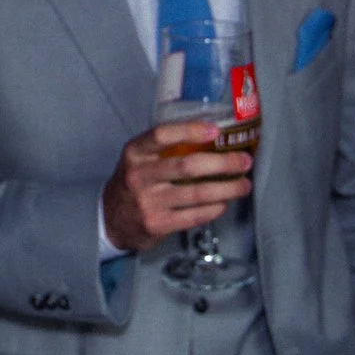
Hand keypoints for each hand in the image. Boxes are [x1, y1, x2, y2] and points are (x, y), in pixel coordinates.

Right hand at [101, 121, 251, 253]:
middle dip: (222, 163)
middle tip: (244, 161)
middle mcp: (139, 176)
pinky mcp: (158, 224)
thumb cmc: (133, 182)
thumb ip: (165, 148)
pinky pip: (194, 216)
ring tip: (243, 185)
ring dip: (227, 189)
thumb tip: (214, 138)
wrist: (110, 220)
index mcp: (135, 153)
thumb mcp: (139, 158)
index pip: (162, 135)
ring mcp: (148, 202)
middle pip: (187, 166)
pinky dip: (214, 208)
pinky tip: (224, 203)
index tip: (215, 130)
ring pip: (196, 194)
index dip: (190, 131)